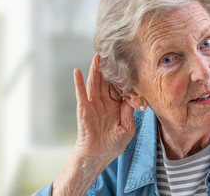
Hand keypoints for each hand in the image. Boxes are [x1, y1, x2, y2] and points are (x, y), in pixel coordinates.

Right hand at [52, 54, 134, 195]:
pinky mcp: (83, 108)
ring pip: (95, 83)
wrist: (97, 156)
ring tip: (97, 56)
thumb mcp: (127, 129)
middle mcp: (104, 103)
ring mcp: (93, 104)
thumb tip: (132, 97)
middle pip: (107, 82)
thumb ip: (129, 112)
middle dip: (108, 69)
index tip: (127, 66)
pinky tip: (78, 71)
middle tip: (111, 54)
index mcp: (115, 107)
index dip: (123, 79)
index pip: (119, 89)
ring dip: (95, 70)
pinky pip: (81, 93)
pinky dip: (78, 82)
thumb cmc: (113, 145)